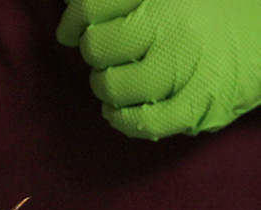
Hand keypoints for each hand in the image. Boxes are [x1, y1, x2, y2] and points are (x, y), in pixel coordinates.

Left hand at [56, 0, 260, 138]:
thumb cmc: (214, 9)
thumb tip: (72, 3)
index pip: (90, 5)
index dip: (73, 20)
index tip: (72, 30)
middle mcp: (172, 23)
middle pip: (97, 47)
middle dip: (96, 53)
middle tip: (110, 53)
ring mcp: (185, 64)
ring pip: (113, 86)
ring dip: (106, 87)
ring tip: (117, 80)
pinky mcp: (199, 102)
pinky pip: (143, 121)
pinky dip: (122, 119)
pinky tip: (119, 110)